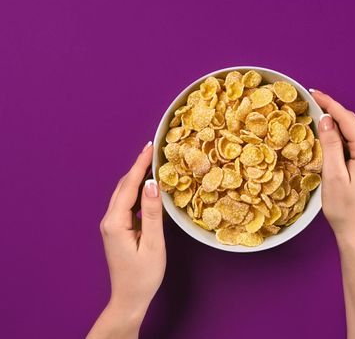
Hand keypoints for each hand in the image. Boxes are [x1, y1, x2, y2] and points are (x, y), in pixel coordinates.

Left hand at [88, 142, 165, 337]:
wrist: (129, 298)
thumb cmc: (143, 275)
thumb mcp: (153, 244)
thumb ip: (153, 213)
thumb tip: (153, 184)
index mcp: (115, 222)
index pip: (129, 185)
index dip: (140, 164)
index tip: (150, 146)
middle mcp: (109, 220)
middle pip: (123, 186)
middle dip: (138, 166)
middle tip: (154, 150)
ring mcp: (112, 225)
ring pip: (124, 193)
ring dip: (137, 177)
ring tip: (153, 163)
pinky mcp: (117, 229)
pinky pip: (127, 203)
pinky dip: (137, 191)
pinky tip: (149, 187)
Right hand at [312, 90, 354, 239]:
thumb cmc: (343, 207)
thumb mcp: (333, 175)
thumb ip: (331, 145)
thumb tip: (325, 120)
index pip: (347, 120)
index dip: (330, 104)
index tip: (314, 93)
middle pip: (351, 121)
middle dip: (332, 109)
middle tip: (311, 99)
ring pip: (351, 129)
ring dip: (334, 119)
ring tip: (316, 110)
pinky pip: (350, 140)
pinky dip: (337, 132)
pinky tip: (326, 130)